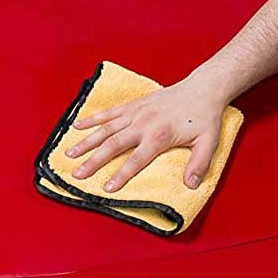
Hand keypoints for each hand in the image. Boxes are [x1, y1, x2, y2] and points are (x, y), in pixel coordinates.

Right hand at [66, 74, 228, 192]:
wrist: (202, 88)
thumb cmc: (205, 117)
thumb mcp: (208, 142)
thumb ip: (199, 164)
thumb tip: (190, 185)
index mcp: (159, 135)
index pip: (136, 159)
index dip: (121, 174)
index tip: (107, 188)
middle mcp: (143, 123)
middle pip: (113, 144)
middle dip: (93, 161)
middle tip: (77, 175)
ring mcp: (136, 112)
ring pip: (106, 128)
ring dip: (86, 142)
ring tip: (69, 155)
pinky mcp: (134, 104)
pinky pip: (109, 113)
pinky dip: (92, 119)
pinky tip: (76, 126)